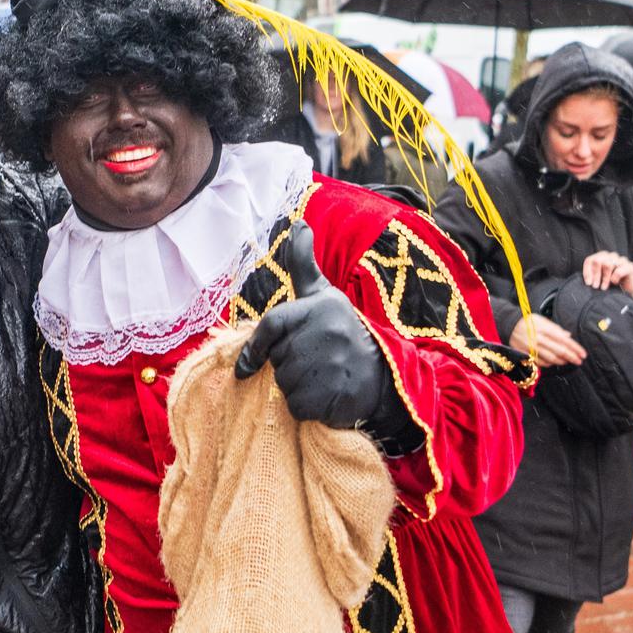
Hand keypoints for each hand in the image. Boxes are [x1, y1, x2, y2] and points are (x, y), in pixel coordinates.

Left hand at [234, 222, 385, 428]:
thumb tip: (298, 225)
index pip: (272, 325)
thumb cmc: (345, 333)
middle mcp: (326, 334)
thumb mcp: (324, 296)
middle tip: (314, 363)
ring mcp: (330, 366)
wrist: (385, 377)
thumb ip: (304, 265)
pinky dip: (305, 407)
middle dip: (287, 365)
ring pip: (285, 383)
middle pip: (276, 358)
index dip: (255, 347)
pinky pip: (296, 406)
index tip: (247, 366)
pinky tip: (325, 396)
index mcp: (320, 308)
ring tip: (322, 378)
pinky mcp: (331, 397)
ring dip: (296, 387)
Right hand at [510, 313, 585, 366]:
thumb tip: (568, 335)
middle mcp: (539, 339)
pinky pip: (540, 362)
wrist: (509, 325)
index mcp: (545, 329)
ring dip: (562, 361)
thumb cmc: (528, 321)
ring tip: (569, 361)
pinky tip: (555, 362)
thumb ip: (556, 328)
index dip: (575, 348)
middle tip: (579, 361)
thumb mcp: (542, 320)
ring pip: (551, 358)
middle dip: (572, 357)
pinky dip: (549, 363)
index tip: (583, 354)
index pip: (564, 340)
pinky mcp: (526, 354)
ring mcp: (532, 347)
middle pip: (559, 350)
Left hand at [582, 251, 632, 298]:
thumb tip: (587, 282)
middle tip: (595, 287)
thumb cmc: (610, 286)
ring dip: (604, 278)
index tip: (588, 284)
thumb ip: (591, 278)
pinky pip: (619, 270)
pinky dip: (615, 277)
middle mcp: (611, 256)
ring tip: (604, 288)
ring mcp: (621, 260)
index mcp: (601, 257)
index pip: (590, 260)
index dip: (587, 272)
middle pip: (598, 261)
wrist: (626, 293)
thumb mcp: (598, 281)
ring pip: (607, 264)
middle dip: (595, 275)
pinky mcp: (630, 267)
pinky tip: (615, 283)